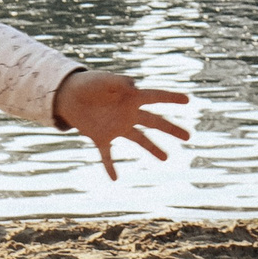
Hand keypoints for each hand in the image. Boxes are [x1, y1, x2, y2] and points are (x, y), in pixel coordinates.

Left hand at [52, 70, 191, 180]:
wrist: (69, 95)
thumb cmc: (88, 84)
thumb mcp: (104, 80)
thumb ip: (118, 82)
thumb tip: (134, 85)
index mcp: (130, 97)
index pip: (154, 97)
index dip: (170, 98)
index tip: (187, 101)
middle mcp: (128, 114)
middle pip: (153, 122)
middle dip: (171, 129)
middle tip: (188, 136)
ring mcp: (116, 127)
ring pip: (139, 139)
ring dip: (153, 148)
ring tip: (166, 158)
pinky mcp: (101, 137)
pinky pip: (107, 154)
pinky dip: (110, 166)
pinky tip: (114, 178)